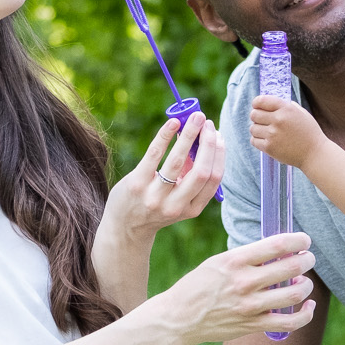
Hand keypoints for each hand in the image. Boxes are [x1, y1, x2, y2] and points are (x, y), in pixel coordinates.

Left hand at [106, 112, 224, 239]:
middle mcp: (176, 205)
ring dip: (189, 135)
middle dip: (208, 143)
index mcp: (192, 209)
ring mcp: (155, 197)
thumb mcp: (178, 199)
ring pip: (178, 161)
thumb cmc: (156, 205)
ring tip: (194, 117)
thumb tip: (201, 139)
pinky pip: (154, 154)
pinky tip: (173, 123)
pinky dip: (165, 135)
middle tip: (206, 122)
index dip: (219, 154)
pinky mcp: (136, 185)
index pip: (214, 178)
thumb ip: (190, 176)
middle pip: (201, 171)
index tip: (218, 136)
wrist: (125, 227)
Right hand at [153, 232, 316, 344]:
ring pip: (295, 293)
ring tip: (304, 281)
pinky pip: (290, 321)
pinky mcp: (253, 325)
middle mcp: (244, 282)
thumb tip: (277, 251)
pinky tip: (308, 305)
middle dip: (307, 260)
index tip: (304, 240)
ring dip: (307, 284)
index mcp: (235, 260)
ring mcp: (250, 306)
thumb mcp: (218, 262)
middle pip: (292, 266)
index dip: (299, 240)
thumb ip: (246, 257)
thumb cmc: (198, 286)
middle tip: (308, 258)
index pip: (278, 244)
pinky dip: (305, 313)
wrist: (179, 317)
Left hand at [250, 95, 324, 170]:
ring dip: (257, 130)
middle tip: (263, 121)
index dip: (256, 103)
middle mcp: (278, 120)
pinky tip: (267, 141)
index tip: (257, 107)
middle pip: (254, 114)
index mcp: (286, 109)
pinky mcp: (269, 147)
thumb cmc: (310, 133)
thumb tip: (273, 103)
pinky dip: (258, 140)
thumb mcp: (302, 114)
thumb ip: (288, 106)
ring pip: (253, 128)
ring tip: (267, 132)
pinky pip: (254, 140)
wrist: (315, 154)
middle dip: (256, 117)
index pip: (261, 101)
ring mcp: (273, 134)